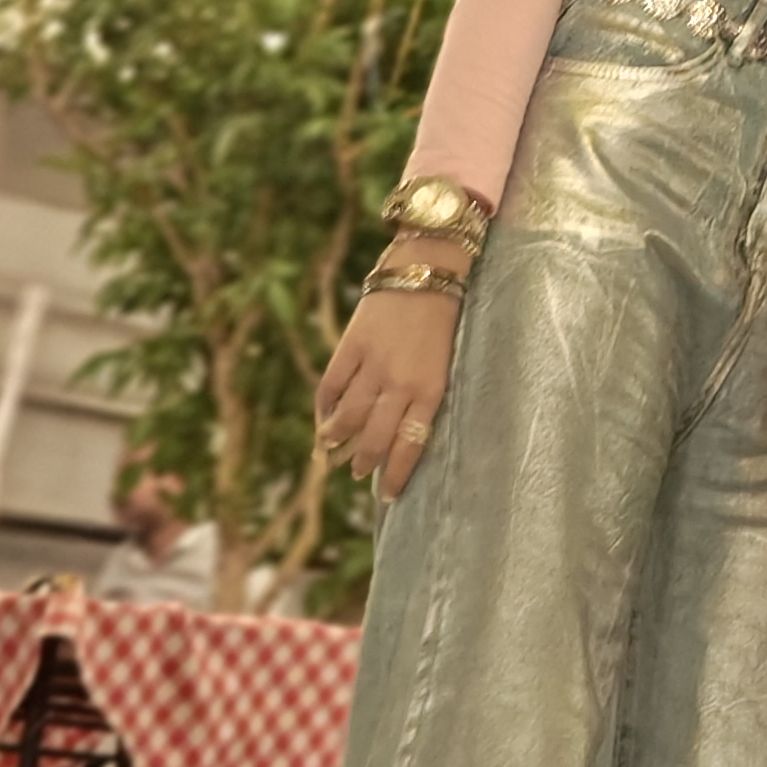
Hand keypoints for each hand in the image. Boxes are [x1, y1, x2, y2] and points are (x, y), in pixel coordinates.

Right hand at [316, 291, 459, 499]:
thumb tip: (399, 431)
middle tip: (356, 472)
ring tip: (332, 448)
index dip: (394, 475)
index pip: (408, 447)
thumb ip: (421, 396)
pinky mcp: (352, 346)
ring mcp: (374, 365)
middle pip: (373, 439)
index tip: (386, 496)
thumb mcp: (443, 363)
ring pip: (347, 418)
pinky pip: (331, 386)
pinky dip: (324, 407)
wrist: (427, 270)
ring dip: (337, 439)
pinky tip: (323, 417)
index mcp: (430, 391)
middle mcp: (401, 384)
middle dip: (363, 462)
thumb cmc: (442, 318)